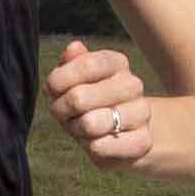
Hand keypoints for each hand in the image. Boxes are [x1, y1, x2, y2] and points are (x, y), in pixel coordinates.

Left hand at [47, 37, 156, 168]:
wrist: (120, 135)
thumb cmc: (88, 103)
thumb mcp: (73, 80)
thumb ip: (70, 63)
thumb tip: (74, 48)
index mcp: (116, 63)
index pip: (85, 65)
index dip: (59, 80)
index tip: (51, 90)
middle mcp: (133, 84)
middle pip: (79, 97)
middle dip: (62, 110)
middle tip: (64, 114)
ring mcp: (141, 112)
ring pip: (90, 124)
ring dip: (76, 130)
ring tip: (81, 128)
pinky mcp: (143, 141)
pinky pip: (101, 146)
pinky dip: (91, 147)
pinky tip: (97, 143)